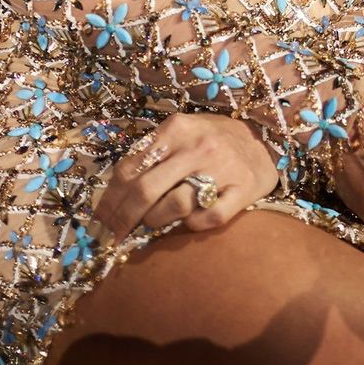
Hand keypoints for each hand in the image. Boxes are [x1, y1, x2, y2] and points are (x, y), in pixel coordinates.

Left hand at [93, 112, 278, 242]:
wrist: (263, 142)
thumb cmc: (212, 141)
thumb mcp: (180, 136)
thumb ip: (149, 156)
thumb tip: (109, 197)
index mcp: (177, 127)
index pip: (130, 168)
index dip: (109, 199)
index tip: (100, 220)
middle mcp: (199, 145)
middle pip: (145, 190)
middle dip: (123, 219)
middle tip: (114, 236)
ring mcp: (223, 167)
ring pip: (174, 206)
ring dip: (156, 221)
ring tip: (154, 223)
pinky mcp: (243, 189)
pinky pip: (208, 218)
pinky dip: (192, 225)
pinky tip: (189, 221)